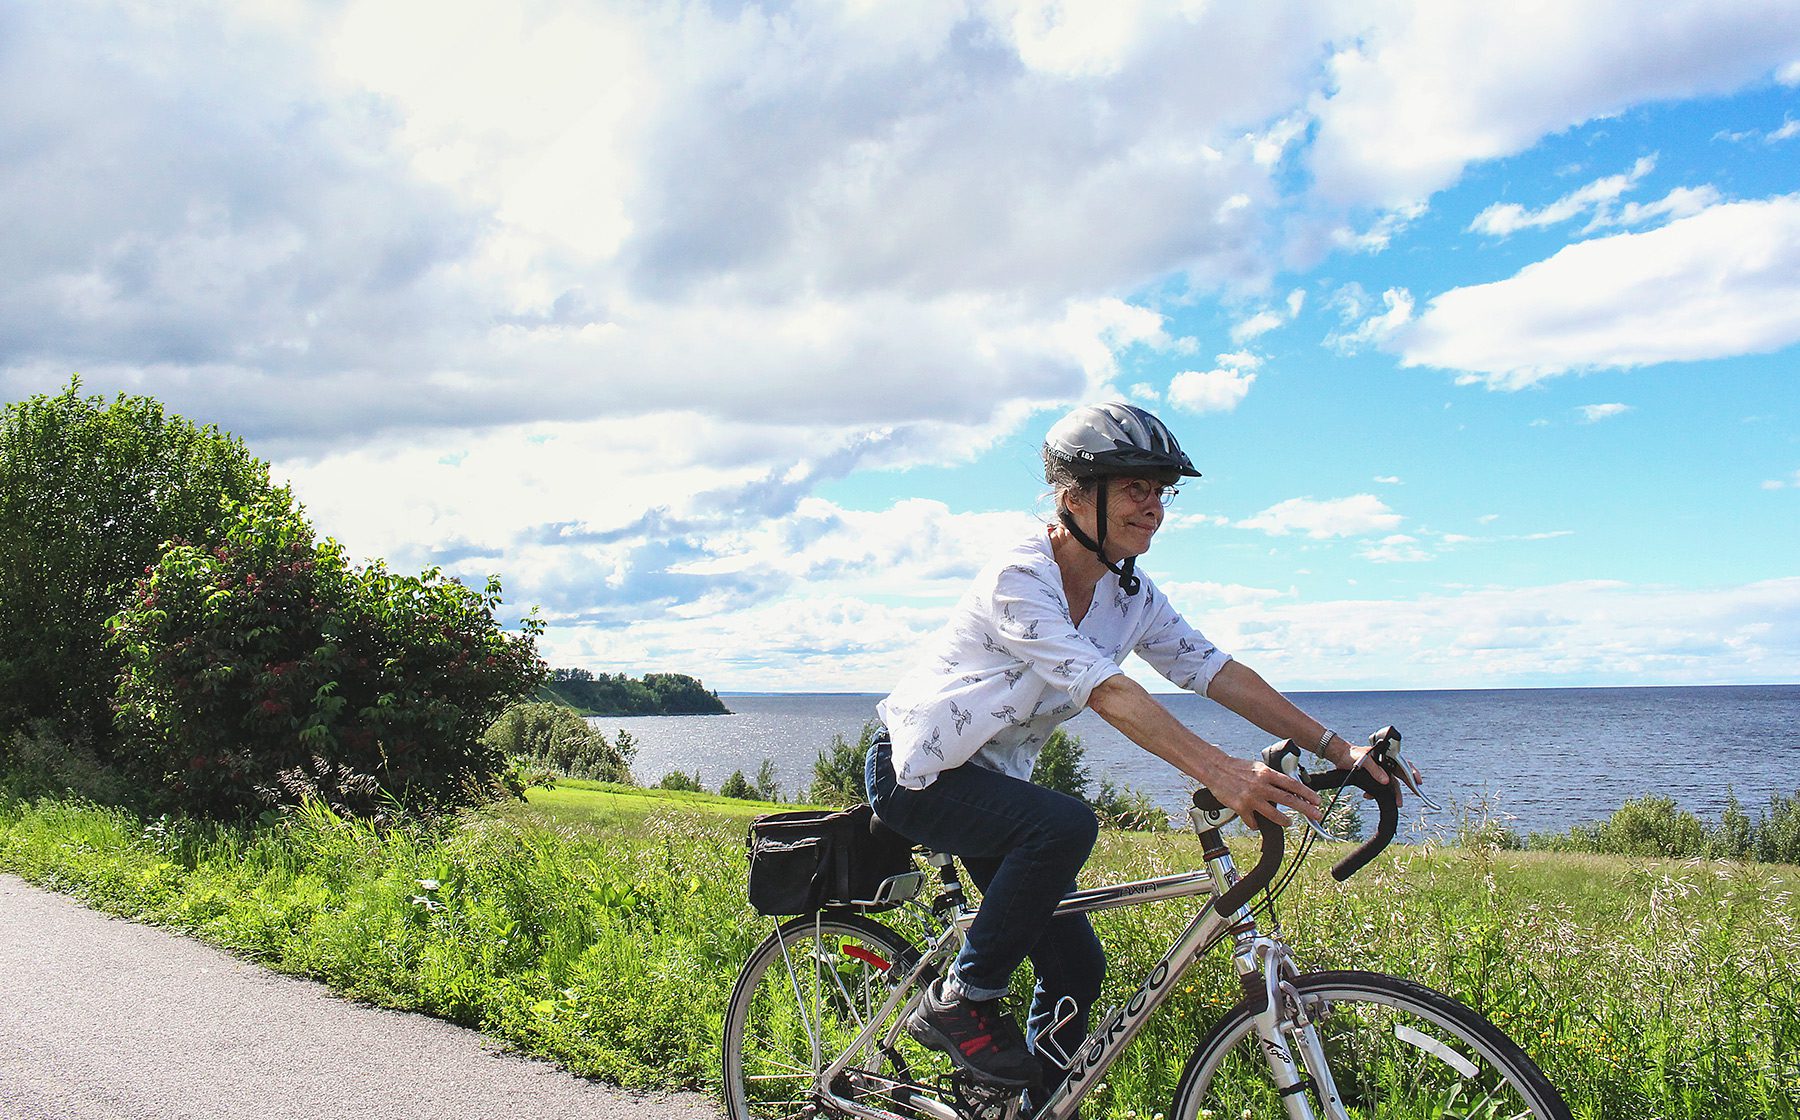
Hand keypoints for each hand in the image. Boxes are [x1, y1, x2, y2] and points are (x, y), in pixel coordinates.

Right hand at [1204, 753, 1321, 828]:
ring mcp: (1251, 798)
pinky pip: (1253, 822)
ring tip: (1288, 822)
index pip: (1292, 784)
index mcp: (1267, 773)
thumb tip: (1288, 789)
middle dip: (1305, 808)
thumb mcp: (1258, 767)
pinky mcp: (1240, 807)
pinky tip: (1256, 823)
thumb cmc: (1237, 768)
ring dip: (1284, 820)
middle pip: (1288, 799)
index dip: (1307, 793)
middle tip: (1316, 815)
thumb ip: (1272, 777)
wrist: (1215, 769)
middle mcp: (1261, 786)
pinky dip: (1256, 824)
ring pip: (1274, 814)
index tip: (1317, 800)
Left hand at [1321, 734, 1423, 808]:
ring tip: (1396, 803)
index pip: (1403, 765)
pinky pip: (1378, 787)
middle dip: (1407, 787)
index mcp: (1386, 757)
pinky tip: (1368, 796)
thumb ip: (1374, 769)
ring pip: (1390, 784)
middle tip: (1412, 796)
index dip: (1412, 773)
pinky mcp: (1373, 777)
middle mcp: (1386, 764)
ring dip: (1391, 793)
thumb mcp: (1363, 760)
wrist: (1340, 757)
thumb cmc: (1352, 754)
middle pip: (1400, 776)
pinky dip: (1375, 793)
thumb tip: (1386, 781)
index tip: (1418, 782)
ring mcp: (1380, 771)